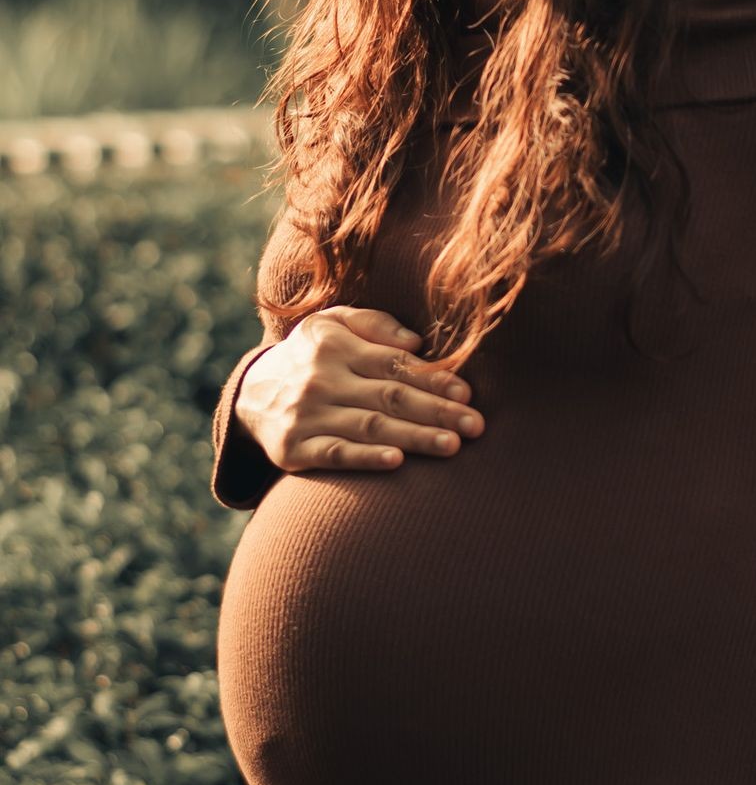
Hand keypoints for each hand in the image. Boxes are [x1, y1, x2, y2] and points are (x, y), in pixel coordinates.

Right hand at [234, 305, 484, 474]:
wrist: (250, 394)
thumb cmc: (310, 356)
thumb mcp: (332, 323)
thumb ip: (374, 324)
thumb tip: (417, 342)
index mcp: (336, 345)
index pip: (395, 364)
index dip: (433, 379)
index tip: (467, 394)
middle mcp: (321, 378)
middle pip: (390, 396)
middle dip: (437, 411)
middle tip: (476, 426)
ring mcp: (307, 415)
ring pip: (370, 426)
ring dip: (415, 436)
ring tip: (452, 446)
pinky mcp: (293, 450)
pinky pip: (335, 454)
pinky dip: (366, 457)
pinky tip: (396, 461)